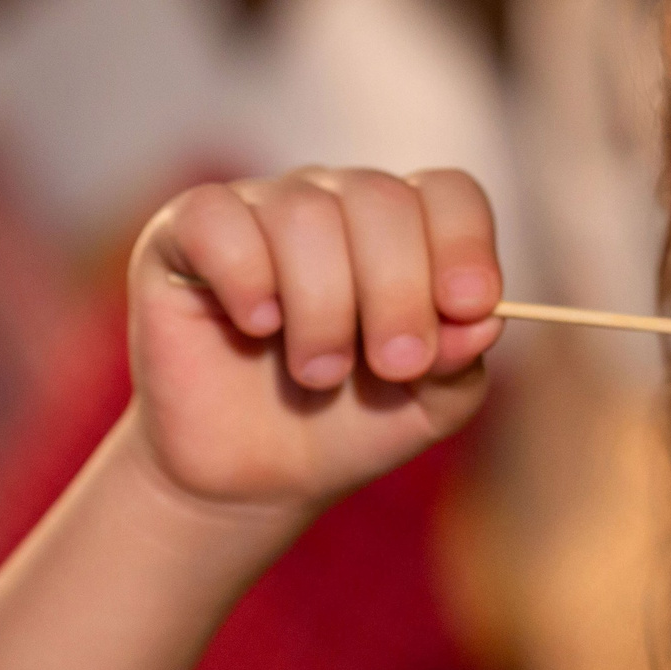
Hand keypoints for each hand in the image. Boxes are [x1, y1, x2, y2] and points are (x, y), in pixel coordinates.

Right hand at [124, 167, 506, 517]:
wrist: (256, 477)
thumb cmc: (351, 425)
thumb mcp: (428, 406)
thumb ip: (462, 362)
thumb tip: (485, 319)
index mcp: (406, 231)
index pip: (447, 193)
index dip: (463, 243)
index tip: (468, 306)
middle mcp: (335, 203)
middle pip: (382, 200)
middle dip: (397, 292)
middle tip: (391, 366)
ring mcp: (260, 209)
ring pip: (305, 215)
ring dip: (323, 308)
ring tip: (320, 373)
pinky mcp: (185, 232)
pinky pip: (220, 219)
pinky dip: (247, 278)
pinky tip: (257, 326)